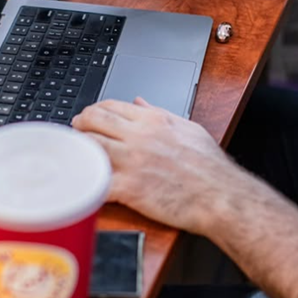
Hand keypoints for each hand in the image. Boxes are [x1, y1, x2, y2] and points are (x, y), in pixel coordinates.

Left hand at [72, 97, 230, 235]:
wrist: (221, 195)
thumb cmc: (210, 166)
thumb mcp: (188, 128)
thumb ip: (159, 112)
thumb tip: (139, 101)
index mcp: (153, 120)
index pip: (112, 105)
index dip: (95, 109)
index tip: (90, 116)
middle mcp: (140, 136)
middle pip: (95, 120)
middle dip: (80, 123)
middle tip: (76, 130)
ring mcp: (133, 161)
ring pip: (91, 146)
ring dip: (79, 149)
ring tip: (76, 154)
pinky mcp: (130, 188)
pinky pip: (97, 182)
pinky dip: (85, 181)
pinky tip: (80, 182)